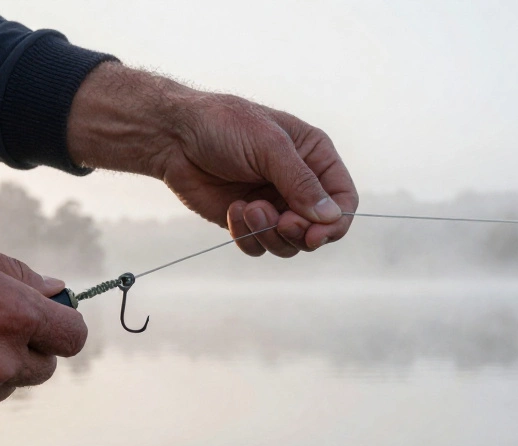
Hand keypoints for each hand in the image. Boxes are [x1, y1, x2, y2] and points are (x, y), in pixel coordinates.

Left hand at [66, 63, 357, 257]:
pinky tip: (233, 210)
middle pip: (319, 229)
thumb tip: (330, 217)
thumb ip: (300, 182)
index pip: (343, 199)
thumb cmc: (223, 126)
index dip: (335, 222)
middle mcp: (298, 184)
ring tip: (247, 209)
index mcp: (314, 157)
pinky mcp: (248, 221)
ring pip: (289, 244)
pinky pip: (260, 246)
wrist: (174, 136)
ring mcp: (274, 204)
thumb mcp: (269, 146)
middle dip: (298, 232)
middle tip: (279, 222)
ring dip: (269, 234)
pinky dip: (248, 236)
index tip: (313, 234)